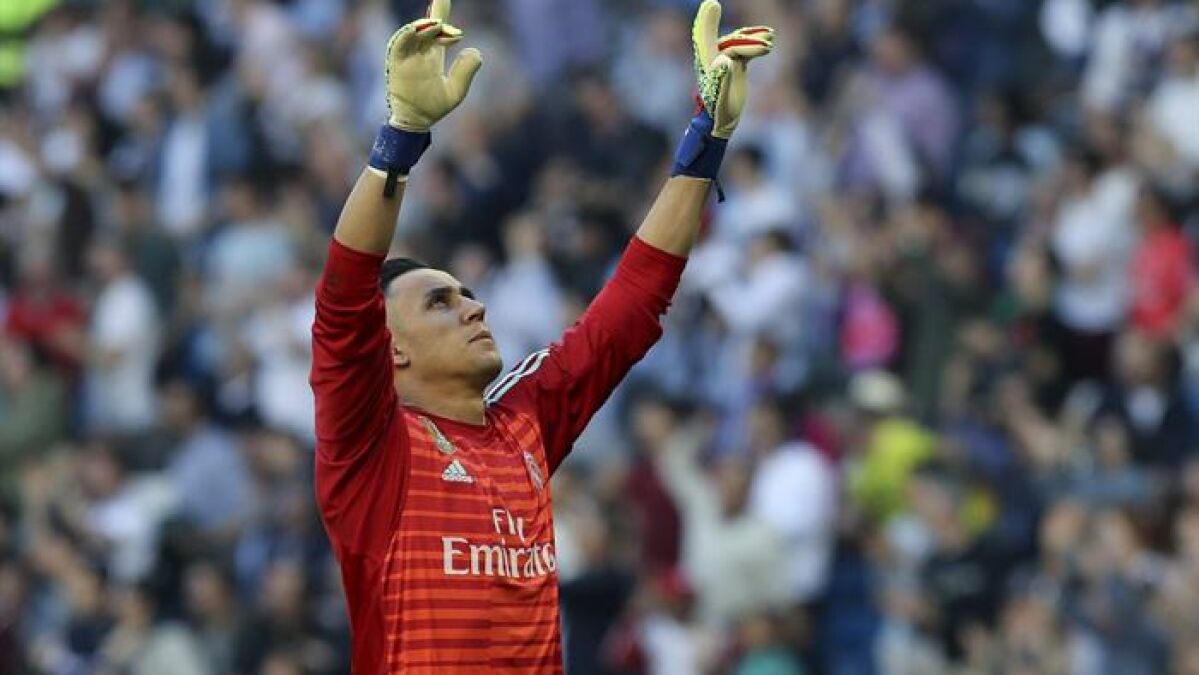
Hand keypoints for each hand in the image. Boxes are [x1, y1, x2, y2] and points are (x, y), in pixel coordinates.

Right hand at [385, 0, 481, 131]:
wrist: (416, 122)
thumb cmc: (434, 107)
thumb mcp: (456, 91)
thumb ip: (466, 72)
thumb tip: (475, 51)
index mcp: (433, 54)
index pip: (438, 27)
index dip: (441, 9)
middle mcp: (419, 51)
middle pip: (426, 25)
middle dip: (438, 17)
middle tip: (453, 29)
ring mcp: (406, 55)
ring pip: (414, 32)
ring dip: (424, 26)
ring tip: (438, 24)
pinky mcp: (395, 63)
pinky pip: (398, 44)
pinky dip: (406, 34)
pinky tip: (417, 29)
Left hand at [691, 0, 774, 138]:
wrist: (722, 120)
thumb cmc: (718, 110)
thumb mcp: (719, 96)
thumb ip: (721, 78)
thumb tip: (726, 60)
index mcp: (706, 62)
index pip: (704, 36)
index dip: (708, 21)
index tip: (713, 4)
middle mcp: (713, 57)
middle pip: (731, 40)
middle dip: (749, 38)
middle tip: (769, 38)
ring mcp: (724, 59)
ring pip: (740, 42)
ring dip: (755, 38)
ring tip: (771, 36)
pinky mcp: (735, 63)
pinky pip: (745, 47)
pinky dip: (756, 42)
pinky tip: (770, 38)